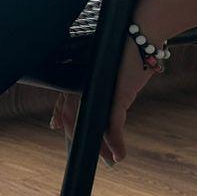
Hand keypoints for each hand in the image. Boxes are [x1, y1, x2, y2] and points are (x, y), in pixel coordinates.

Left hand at [49, 45, 153, 164]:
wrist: (142, 34)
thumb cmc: (128, 50)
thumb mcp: (111, 69)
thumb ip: (101, 82)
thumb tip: (106, 93)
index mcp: (79, 76)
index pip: (64, 99)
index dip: (59, 115)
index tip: (55, 126)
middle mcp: (84, 83)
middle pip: (74, 119)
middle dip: (78, 141)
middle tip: (84, 156)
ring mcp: (98, 91)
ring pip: (92, 126)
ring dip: (101, 147)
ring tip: (109, 161)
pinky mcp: (117, 96)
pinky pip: (113, 126)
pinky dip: (116, 143)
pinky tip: (119, 155)